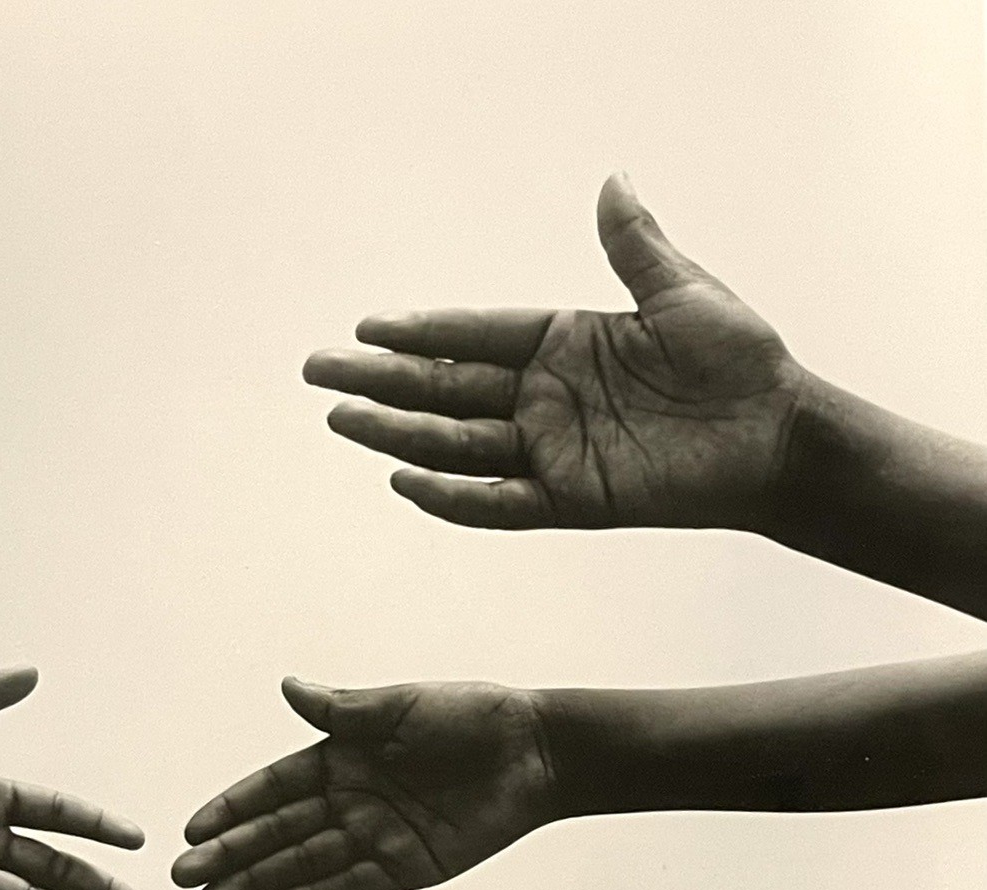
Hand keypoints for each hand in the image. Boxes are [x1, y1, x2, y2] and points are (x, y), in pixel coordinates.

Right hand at [172, 677, 555, 889]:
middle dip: (230, 854)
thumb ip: (342, 709)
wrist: (535, 753)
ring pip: (304, 864)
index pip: (274, 788)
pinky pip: (351, 886)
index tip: (192, 829)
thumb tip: (287, 687)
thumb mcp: (401, 706)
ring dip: (258, 882)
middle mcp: (352, 799)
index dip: (233, 808)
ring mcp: (377, 836)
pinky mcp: (407, 867)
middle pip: (278, 832)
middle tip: (184, 879)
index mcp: (344, 756)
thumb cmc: (472, 717)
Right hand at [303, 173, 804, 533]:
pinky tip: (406, 480)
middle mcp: (547, 398)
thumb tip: (612, 182)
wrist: (775, 436)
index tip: (365, 328)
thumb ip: (635, 248)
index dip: (420, 333)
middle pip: (447, 389)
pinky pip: (500, 503)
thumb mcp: (684, 294)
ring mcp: (555, 451)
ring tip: (342, 418)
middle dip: (383, 381)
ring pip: (459, 444)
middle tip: (318, 372)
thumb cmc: (739, 361)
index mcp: (564, 343)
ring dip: (400, 432)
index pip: (474, 336)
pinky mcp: (572, 499)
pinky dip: (453, 498)